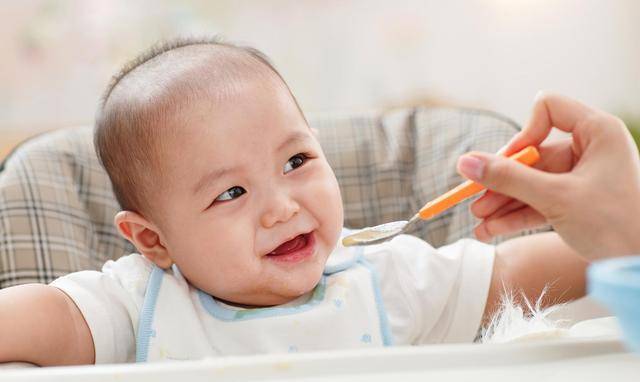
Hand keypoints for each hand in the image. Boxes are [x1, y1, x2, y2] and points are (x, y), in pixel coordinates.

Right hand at [456, 92, 639, 258]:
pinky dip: (516, 215)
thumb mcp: (555, 198)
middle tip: (474, 199)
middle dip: (501, 180)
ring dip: (503, 202)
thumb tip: (465, 162)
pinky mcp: (577, 201)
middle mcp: (590, 149)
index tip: (509, 161)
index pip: (549, 109)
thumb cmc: (616, 226)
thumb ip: (508, 178)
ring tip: (478, 220)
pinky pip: (539, 201)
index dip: (525, 132)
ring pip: (532, 181)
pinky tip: (491, 229)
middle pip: (532, 154)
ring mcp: (582, 177)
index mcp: (598, 132)